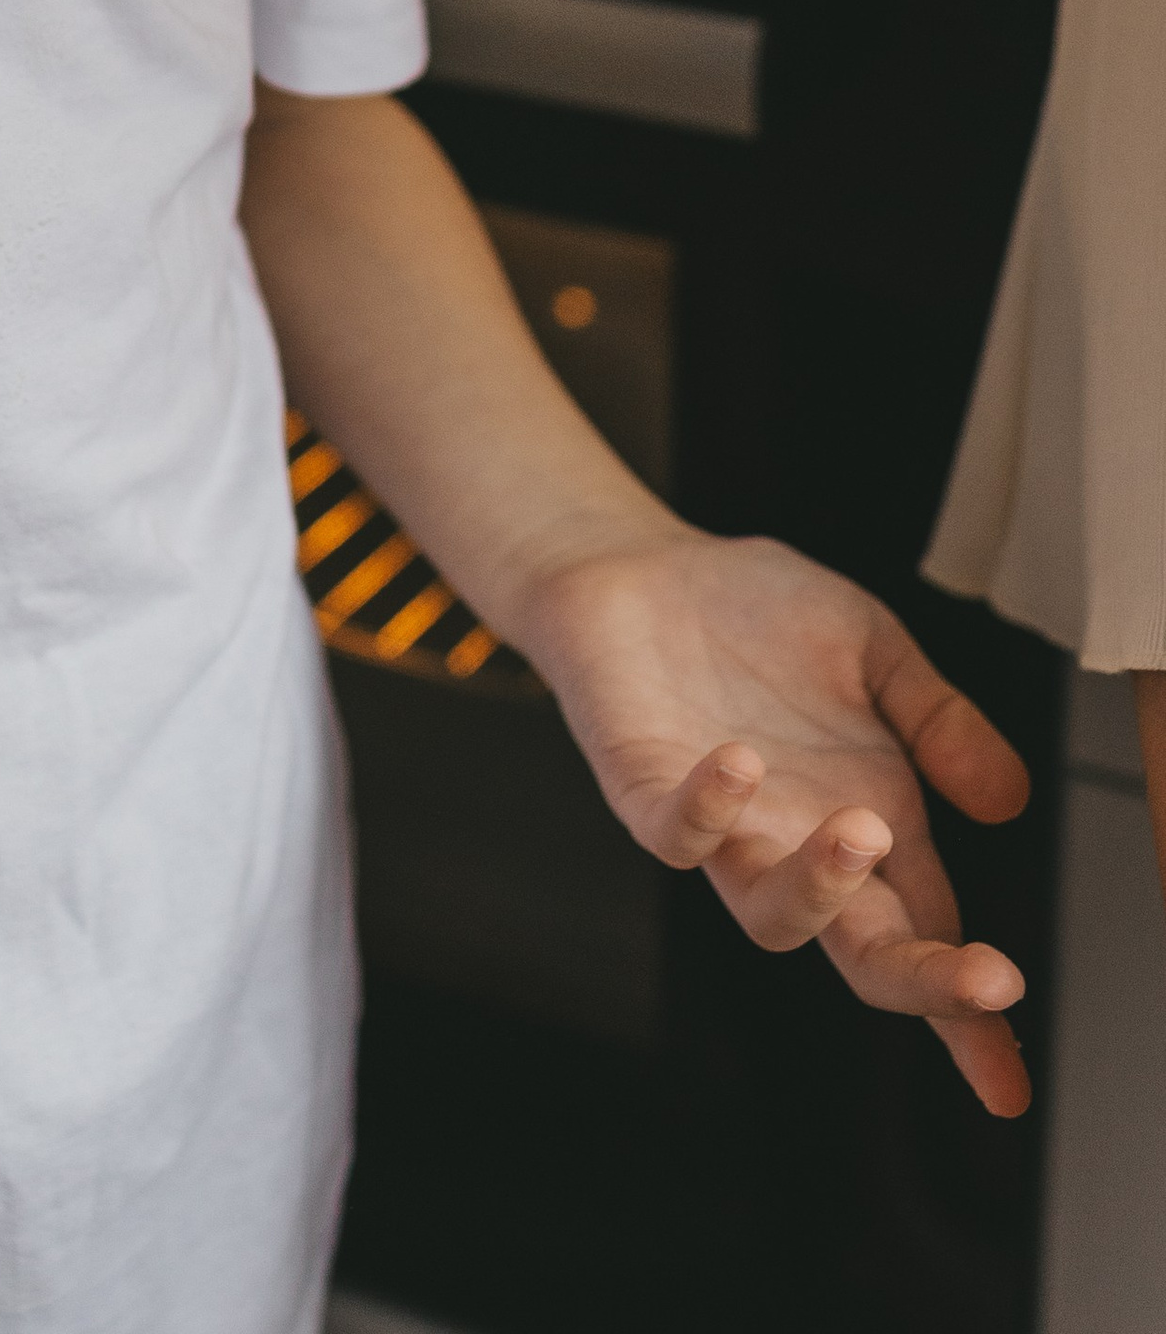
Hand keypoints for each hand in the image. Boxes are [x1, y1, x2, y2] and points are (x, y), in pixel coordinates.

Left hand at [521, 524, 1031, 1112]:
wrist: (640, 566)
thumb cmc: (756, 616)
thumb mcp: (875, 650)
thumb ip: (939, 720)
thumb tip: (1010, 802)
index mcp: (866, 826)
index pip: (927, 936)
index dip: (965, 1012)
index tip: (1007, 1086)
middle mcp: (797, 847)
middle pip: (865, 956)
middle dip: (925, 981)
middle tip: (989, 979)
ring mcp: (724, 831)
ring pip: (769, 913)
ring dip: (820, 886)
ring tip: (861, 828)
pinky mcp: (645, 791)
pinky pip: (673, 831)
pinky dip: (706, 807)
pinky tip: (739, 762)